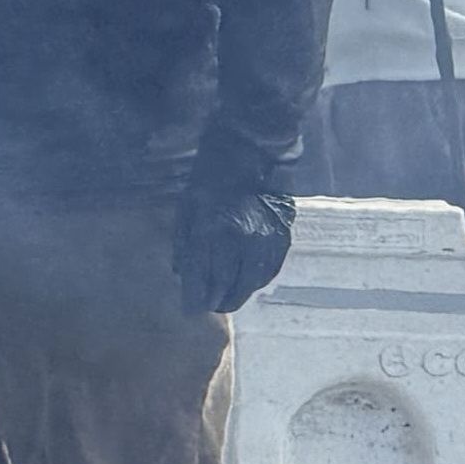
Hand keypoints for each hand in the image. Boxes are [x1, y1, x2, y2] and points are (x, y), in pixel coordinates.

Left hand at [174, 159, 294, 316]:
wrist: (249, 152)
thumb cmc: (209, 179)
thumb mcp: (186, 208)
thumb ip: (184, 244)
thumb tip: (182, 275)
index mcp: (211, 229)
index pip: (201, 274)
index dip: (194, 297)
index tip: (189, 311)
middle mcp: (240, 238)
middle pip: (228, 284)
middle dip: (216, 300)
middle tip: (208, 307)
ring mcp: (265, 239)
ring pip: (251, 281)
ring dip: (237, 295)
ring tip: (225, 299)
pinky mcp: (282, 237)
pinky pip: (269, 270)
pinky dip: (256, 282)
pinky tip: (246, 283)